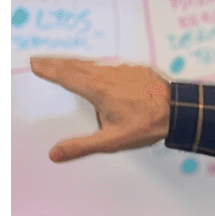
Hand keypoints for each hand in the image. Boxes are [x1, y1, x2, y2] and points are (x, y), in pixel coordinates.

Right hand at [29, 56, 170, 162]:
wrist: (179, 110)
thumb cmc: (147, 125)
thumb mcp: (111, 140)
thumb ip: (81, 146)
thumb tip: (55, 154)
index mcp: (98, 89)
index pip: (66, 76)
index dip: (49, 70)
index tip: (35, 64)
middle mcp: (108, 75)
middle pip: (76, 66)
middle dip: (57, 63)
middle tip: (41, 61)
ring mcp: (123, 69)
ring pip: (93, 64)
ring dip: (76, 63)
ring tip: (64, 64)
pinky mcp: (136, 69)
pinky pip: (112, 65)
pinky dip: (99, 66)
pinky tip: (98, 71)